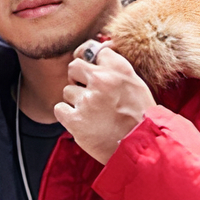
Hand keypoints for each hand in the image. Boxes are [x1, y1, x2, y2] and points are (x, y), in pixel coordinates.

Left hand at [55, 42, 154, 165]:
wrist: (140, 148)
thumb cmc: (140, 119)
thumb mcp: (136, 86)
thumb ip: (116, 69)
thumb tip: (98, 51)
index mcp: (118, 69)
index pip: (92, 50)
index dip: (90, 62)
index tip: (90, 71)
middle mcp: (102, 80)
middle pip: (74, 67)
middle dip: (78, 81)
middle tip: (91, 96)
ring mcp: (87, 100)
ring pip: (67, 91)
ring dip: (76, 102)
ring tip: (94, 116)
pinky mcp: (76, 119)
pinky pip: (59, 108)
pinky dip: (68, 117)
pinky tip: (83, 123)